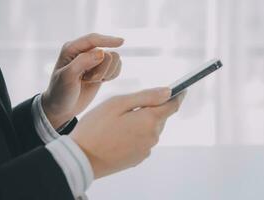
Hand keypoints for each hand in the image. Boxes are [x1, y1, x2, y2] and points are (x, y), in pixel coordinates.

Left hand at [42, 33, 123, 128]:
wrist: (63, 108)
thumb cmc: (60, 92)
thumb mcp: (67, 77)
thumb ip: (83, 62)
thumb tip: (102, 52)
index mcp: (72, 48)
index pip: (93, 40)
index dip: (108, 40)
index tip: (122, 42)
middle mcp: (84, 51)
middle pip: (107, 53)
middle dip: (101, 69)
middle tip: (87, 79)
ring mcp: (94, 60)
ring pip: (114, 60)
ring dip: (106, 73)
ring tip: (91, 81)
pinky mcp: (102, 69)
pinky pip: (117, 67)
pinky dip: (112, 76)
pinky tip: (99, 82)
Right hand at [70, 87, 185, 178]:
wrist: (82, 158)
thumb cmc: (96, 127)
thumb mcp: (118, 103)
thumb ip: (147, 96)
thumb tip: (168, 92)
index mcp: (150, 120)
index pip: (172, 105)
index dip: (178, 96)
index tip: (181, 89)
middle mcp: (153, 137)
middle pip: (160, 117)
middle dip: (151, 108)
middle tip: (130, 106)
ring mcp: (146, 149)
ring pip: (151, 129)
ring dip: (143, 122)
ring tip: (120, 122)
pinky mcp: (138, 158)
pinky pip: (144, 141)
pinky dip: (137, 134)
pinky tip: (120, 134)